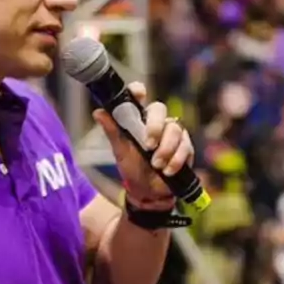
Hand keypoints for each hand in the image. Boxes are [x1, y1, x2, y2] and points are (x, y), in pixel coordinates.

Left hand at [94, 82, 193, 209]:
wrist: (148, 192)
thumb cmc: (132, 168)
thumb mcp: (120, 151)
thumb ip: (112, 131)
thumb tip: (98, 112)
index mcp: (138, 118)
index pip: (138, 96)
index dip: (138, 91)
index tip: (139, 93)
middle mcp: (157, 121)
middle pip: (160, 109)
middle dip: (155, 127)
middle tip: (149, 145)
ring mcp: (173, 132)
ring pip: (175, 129)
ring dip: (165, 150)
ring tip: (156, 165)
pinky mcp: (185, 146)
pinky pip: (185, 146)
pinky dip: (176, 160)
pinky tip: (167, 170)